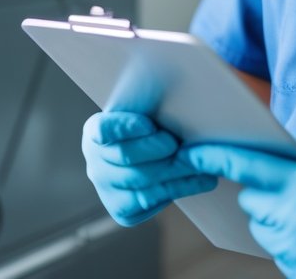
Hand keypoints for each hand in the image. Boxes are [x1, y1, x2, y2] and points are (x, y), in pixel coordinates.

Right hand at [81, 111, 217, 225]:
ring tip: (201, 166)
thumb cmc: (155, 127)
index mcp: (95, 131)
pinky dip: (176, 191)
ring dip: (175, 175)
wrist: (154, 159)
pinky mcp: (122, 211)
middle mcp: (94, 162)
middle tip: (183, 146)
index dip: (124, 127)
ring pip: (141, 183)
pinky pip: (149, 203)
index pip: (103, 128)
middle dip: (158, 150)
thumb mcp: (148, 110)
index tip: (149, 124)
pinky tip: (196, 182)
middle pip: (126, 156)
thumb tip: (175, 84)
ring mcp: (105, 189)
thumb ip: (152, 102)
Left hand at [187, 134, 295, 277]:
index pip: (248, 168)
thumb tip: (263, 143)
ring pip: (262, 231)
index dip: (216, 158)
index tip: (191, 152)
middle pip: (252, 203)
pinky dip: (290, 243)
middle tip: (288, 188)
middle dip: (261, 193)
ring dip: (274, 219)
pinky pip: (280, 255)